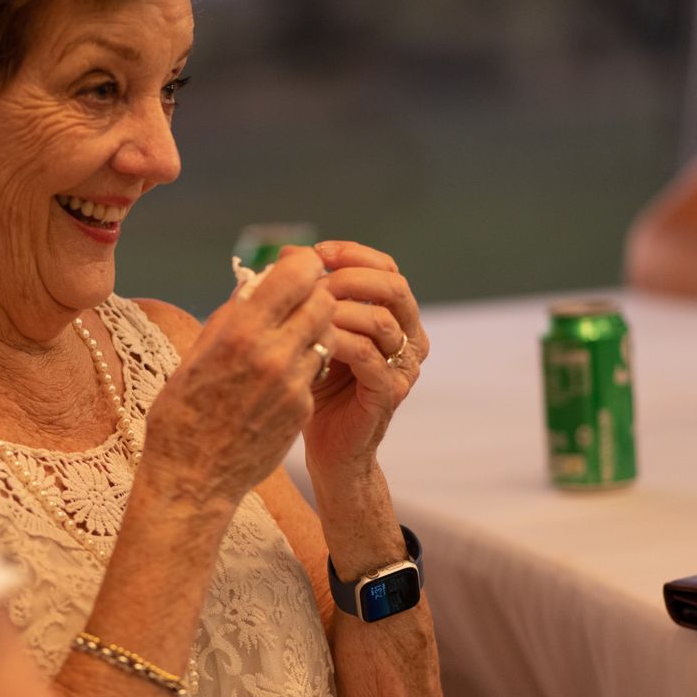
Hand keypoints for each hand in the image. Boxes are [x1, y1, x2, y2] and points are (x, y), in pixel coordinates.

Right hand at [138, 248, 334, 515]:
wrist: (192, 479)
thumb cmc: (182, 413)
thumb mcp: (195, 354)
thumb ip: (231, 315)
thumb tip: (256, 283)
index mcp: (240, 332)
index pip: (298, 274)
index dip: (301, 266)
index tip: (294, 269)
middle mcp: (273, 354)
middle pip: (322, 301)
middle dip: (312, 295)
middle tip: (295, 302)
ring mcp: (293, 384)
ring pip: (325, 335)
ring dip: (311, 330)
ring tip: (285, 340)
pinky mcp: (303, 408)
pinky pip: (315, 369)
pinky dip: (304, 364)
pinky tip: (280, 376)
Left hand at [299, 240, 427, 481]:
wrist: (326, 446)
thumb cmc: (317, 382)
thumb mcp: (310, 328)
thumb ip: (306, 292)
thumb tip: (286, 251)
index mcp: (395, 315)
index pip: (386, 268)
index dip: (353, 254)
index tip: (317, 252)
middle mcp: (409, 337)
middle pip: (394, 287)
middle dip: (351, 277)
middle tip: (315, 283)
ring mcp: (403, 366)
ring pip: (381, 320)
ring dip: (341, 309)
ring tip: (308, 313)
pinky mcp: (389, 392)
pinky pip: (369, 357)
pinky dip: (339, 342)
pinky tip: (315, 340)